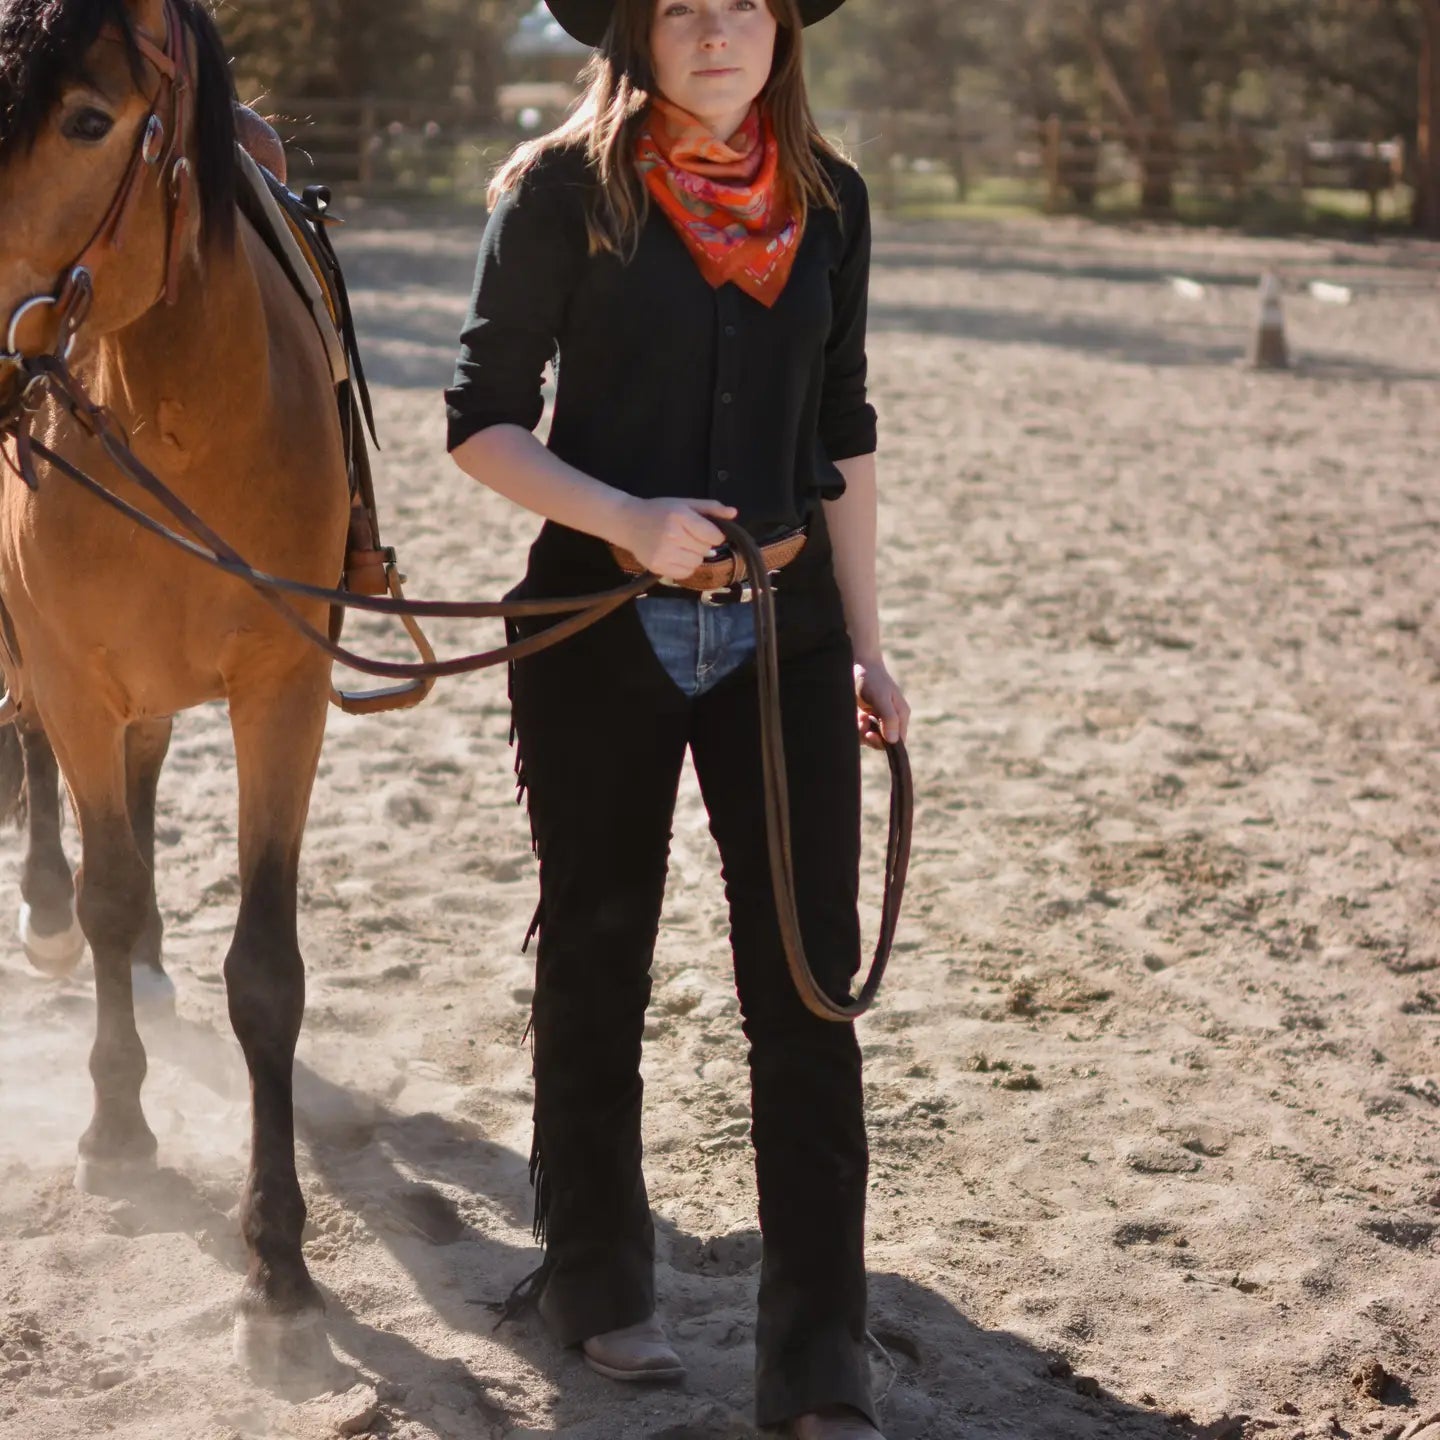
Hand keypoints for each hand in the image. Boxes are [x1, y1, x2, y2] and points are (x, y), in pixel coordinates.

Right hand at [616, 497, 737, 581]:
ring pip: (697, 563)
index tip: (706, 531)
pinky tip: (676, 556)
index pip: (713, 535)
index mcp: (680, 516)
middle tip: (688, 536)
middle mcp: (672, 535)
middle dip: (702, 544)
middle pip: (706, 550)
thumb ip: (710, 508)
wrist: (628, 522)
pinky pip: (685, 573)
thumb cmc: (659, 511)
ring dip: (695, 556)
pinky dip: (685, 566)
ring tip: (682, 546)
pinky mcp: (658, 567)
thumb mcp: (684, 503)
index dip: (714, 535)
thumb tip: (734, 513)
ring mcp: (664, 553)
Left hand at [854, 656, 909, 750]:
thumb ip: (888, 718)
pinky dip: (857, 726)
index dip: (884, 743)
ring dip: (862, 731)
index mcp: (900, 716)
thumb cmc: (872, 679)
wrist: (857, 664)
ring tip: (860, 716)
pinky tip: (857, 715)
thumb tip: (893, 741)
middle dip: (870, 737)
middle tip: (862, 723)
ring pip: (870, 738)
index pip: (897, 741)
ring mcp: (878, 719)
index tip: (870, 735)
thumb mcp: (881, 697)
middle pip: (882, 742)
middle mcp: (891, 719)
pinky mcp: (866, 717)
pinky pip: (861, 731)